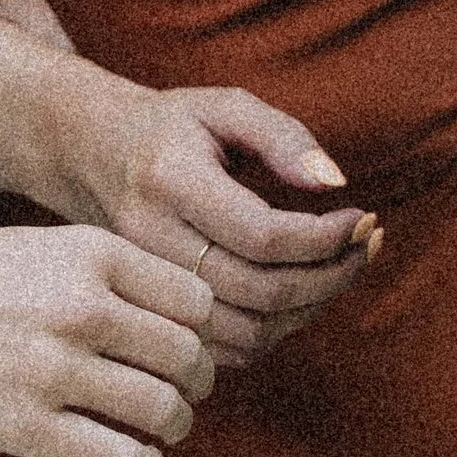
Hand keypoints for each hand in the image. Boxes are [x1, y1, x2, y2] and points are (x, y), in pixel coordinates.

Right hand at [0, 228, 215, 456]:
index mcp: (87, 253)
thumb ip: (91, 269)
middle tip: (186, 392)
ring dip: (176, 425)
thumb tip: (156, 302)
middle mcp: (82, 306)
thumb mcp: (24, 245)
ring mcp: (55, 369)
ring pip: (163, 408)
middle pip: (188, 353)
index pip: (193, 296)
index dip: (200, 327)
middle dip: (196, 380)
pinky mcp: (27, 428)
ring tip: (166, 429)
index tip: (188, 343)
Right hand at [41, 75, 379, 368]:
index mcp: (169, 181)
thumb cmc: (170, 127)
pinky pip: (224, 349)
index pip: (263, 236)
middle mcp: (148, 241)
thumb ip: (283, 138)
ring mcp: (143, 287)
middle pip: (260, 291)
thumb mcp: (225, 107)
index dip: (326, 237)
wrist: (89, 155)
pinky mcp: (149, 315)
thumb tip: (335, 182)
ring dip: (310, 309)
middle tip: (367, 245)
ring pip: (245, 331)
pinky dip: (274, 331)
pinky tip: (300, 294)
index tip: (364, 218)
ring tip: (342, 269)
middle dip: (332, 276)